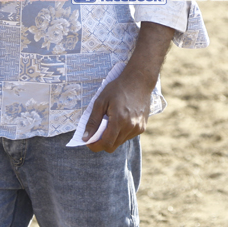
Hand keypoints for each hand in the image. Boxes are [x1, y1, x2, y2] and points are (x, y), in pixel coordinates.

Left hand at [84, 21, 172, 152]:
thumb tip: (85, 138)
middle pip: (112, 146)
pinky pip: (128, 136)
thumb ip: (93, 121)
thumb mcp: (101, 101)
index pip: (106, 144)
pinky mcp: (142, 127)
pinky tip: (120, 120)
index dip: (95, 146)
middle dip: (102, 142)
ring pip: (120, 142)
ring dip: (112, 138)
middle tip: (96, 133)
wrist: (139, 80)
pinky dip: (121, 133)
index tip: (88, 142)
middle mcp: (130, 127)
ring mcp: (138, 128)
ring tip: (109, 123)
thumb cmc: (118, 88)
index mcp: (119, 120)